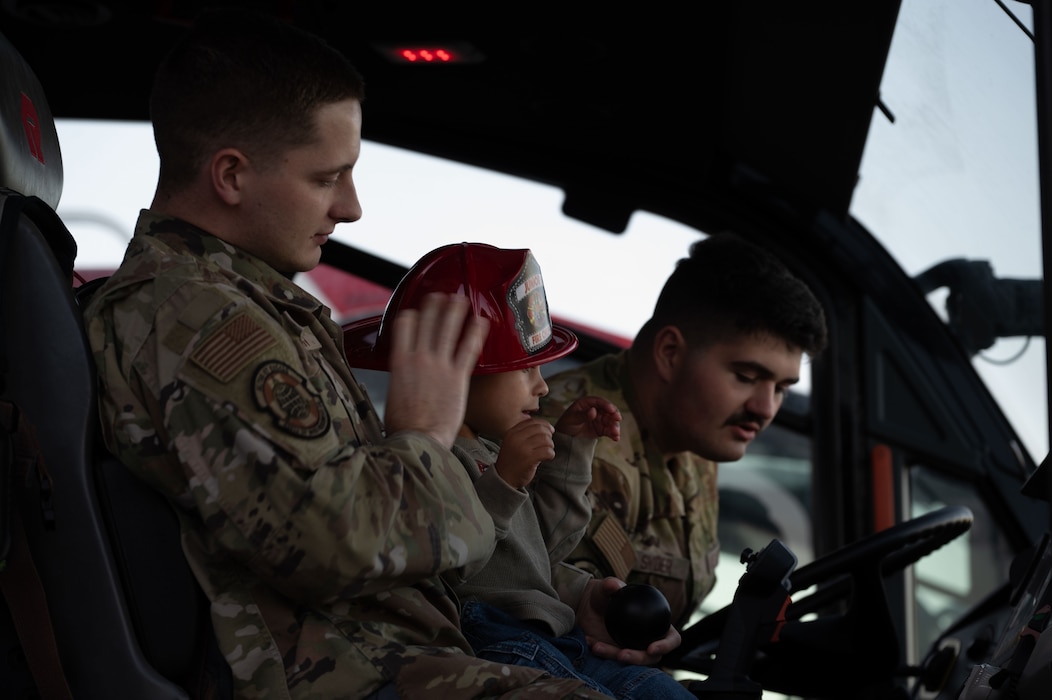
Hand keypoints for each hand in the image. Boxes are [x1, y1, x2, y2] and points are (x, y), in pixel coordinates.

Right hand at [383, 293, 488, 447]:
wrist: (417, 441)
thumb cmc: (403, 427)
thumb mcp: (393, 397)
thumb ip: (401, 382)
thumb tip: (402, 384)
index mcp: (399, 362)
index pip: (404, 326)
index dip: (412, 315)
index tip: (417, 310)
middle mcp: (418, 358)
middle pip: (427, 322)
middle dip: (435, 306)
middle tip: (441, 295)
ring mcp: (439, 365)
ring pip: (448, 329)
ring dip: (454, 311)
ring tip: (460, 300)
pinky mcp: (457, 376)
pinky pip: (468, 348)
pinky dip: (475, 332)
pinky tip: (481, 322)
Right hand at [493, 418, 554, 487]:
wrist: (504, 479)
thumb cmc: (512, 461)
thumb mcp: (513, 442)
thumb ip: (525, 433)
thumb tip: (547, 427)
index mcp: (512, 432)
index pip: (533, 422)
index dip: (544, 425)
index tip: (550, 431)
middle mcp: (516, 438)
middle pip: (541, 429)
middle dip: (549, 435)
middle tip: (549, 444)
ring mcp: (522, 448)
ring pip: (546, 439)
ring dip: (550, 446)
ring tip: (546, 452)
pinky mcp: (529, 459)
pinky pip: (547, 451)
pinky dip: (551, 454)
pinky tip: (547, 458)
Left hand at [554, 396, 620, 440]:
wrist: (564, 438)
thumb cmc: (565, 425)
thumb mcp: (572, 419)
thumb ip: (582, 415)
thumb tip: (594, 411)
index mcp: (586, 403)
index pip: (599, 402)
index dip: (607, 405)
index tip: (612, 410)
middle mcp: (594, 410)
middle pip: (608, 410)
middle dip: (614, 415)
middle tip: (617, 419)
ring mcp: (599, 420)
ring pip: (610, 421)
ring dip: (615, 426)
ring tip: (615, 433)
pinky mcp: (601, 429)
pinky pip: (609, 430)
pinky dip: (613, 434)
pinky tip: (616, 438)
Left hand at [576, 577, 680, 665]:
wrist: (586, 606)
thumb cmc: (603, 594)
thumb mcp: (606, 587)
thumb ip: (610, 584)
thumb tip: (614, 585)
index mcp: (656, 623)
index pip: (672, 638)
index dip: (666, 645)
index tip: (651, 648)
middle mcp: (648, 639)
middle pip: (652, 657)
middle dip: (638, 658)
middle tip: (622, 655)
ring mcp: (633, 648)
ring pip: (631, 661)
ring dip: (615, 656)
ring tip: (598, 647)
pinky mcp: (617, 654)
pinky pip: (612, 659)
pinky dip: (602, 653)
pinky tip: (591, 643)